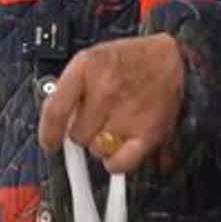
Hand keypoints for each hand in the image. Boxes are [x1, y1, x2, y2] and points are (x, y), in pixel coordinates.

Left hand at [37, 34, 184, 173]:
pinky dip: (116, 162)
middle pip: (76, 135)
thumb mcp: (91, 59)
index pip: (55, 110)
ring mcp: (128, 112)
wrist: (171, 57)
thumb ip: (70, 89)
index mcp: (86, 67)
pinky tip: (119, 146)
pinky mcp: (149, 131)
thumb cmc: (129, 59)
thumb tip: (56, 123)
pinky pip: (119, 164)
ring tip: (114, 124)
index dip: (48, 133)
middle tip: (96, 119)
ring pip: (96, 150)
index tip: (49, 143)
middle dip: (83, 131)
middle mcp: (106, 89)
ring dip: (101, 143)